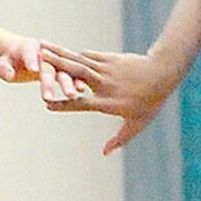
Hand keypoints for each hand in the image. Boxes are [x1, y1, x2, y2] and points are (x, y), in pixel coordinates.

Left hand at [0, 29, 84, 101]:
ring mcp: (53, 61)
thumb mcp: (2, 61)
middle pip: (47, 66)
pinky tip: (80, 92)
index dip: (31, 60)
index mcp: (28, 47)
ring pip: (61, 72)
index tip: (33, 69)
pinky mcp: (58, 69)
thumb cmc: (7, 58)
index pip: (29, 53)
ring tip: (73, 95)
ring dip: (68, 84)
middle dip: (48, 82)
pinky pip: (67, 77)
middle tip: (47, 96)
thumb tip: (10, 74)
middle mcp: (43, 53)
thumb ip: (5, 68)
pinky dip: (74, 83)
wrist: (16, 53)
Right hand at [39, 42, 175, 154]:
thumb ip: (119, 139)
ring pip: (79, 61)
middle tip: (37, 57)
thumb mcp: (137, 125)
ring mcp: (107, 69)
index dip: (63, 104)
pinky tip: (64, 51)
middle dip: (56, 64)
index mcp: (107, 102)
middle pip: (76, 74)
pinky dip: (76, 55)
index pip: (80, 104)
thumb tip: (104, 153)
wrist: (163, 73)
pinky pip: (90, 56)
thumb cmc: (151, 102)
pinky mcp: (110, 59)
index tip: (46, 104)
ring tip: (43, 47)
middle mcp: (104, 84)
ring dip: (60, 54)